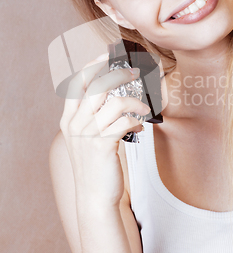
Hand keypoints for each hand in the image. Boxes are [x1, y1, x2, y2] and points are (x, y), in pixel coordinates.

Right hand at [59, 54, 150, 206]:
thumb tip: (117, 97)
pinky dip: (137, 121)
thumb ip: (95, 118)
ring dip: (134, 102)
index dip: (92, 65)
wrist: (94, 197)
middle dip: (118, 74)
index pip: (77, 83)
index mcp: (69, 119)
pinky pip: (125, 121)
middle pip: (97, 85)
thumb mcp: (87, 138)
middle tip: (134, 72)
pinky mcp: (103, 145)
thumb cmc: (95, 166)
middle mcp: (75, 124)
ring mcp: (87, 134)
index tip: (106, 55)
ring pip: (115, 102)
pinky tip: (140, 129)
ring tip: (143, 109)